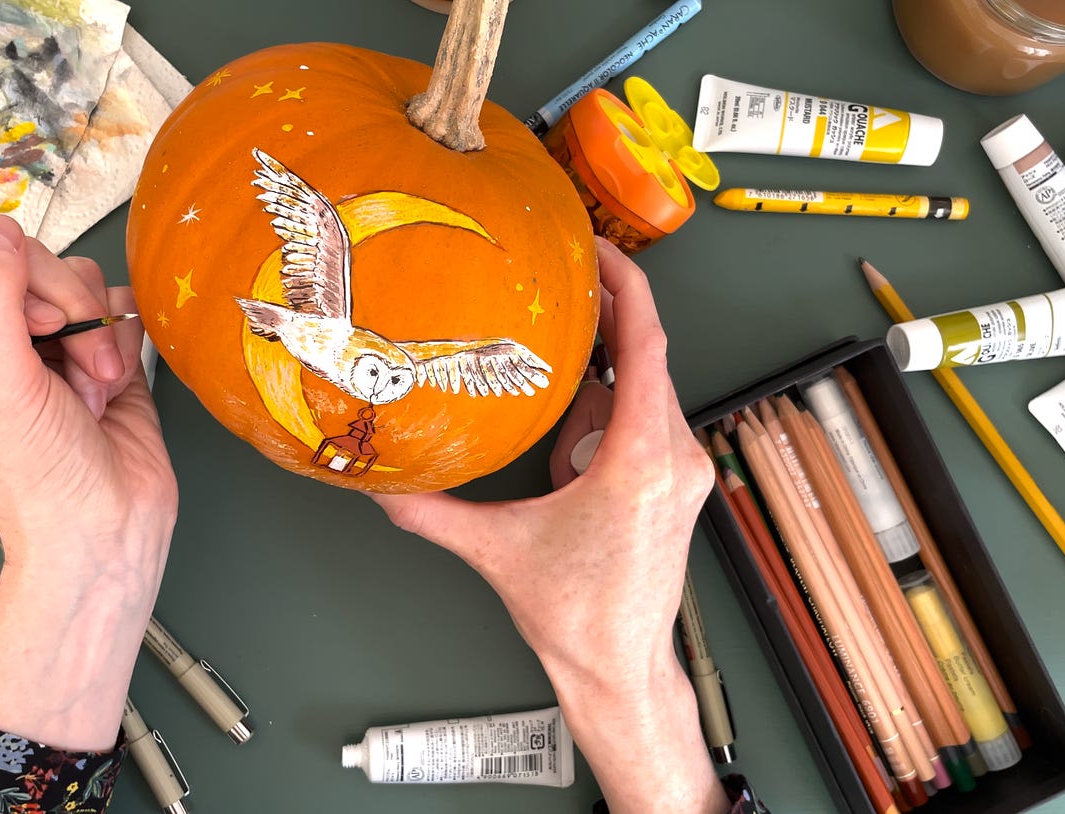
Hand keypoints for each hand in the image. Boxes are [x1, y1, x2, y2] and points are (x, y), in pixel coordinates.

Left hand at [0, 215, 177, 749]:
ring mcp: (46, 340)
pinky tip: (113, 384)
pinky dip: (121, 338)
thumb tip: (0, 230)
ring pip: (73, 276)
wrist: (107, 531)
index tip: (24, 323)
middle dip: (59, 310)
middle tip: (67, 365)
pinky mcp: (98, 347)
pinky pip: (113, 301)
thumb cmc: (39, 482)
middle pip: (20, 257)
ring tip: (91, 388)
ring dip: (93, 332)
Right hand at [371, 238, 726, 812]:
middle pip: (648, 357)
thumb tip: (382, 487)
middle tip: (565, 281)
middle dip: (607, 318)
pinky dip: (614, 406)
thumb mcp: (498, 551)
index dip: (628, 287)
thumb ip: (433, 513)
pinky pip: (648, 421)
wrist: (620, 669)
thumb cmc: (580, 618)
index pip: (647, 344)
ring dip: (606, 371)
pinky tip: (577, 412)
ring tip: (562, 347)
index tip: (603, 252)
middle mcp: (673, 458)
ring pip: (647, 391)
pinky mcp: (676, 486)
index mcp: (639, 460)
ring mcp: (682, 473)